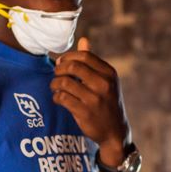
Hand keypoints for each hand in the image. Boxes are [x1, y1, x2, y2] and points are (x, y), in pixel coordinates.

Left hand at [52, 37, 129, 161]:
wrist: (115, 131)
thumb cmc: (107, 102)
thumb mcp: (106, 81)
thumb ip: (93, 62)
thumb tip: (84, 40)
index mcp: (109, 73)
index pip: (84, 56)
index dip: (68, 57)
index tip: (62, 63)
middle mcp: (104, 84)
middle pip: (73, 66)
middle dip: (59, 69)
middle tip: (57, 75)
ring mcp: (95, 99)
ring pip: (65, 82)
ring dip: (55, 84)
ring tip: (56, 87)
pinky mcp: (85, 112)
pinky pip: (62, 98)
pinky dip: (56, 97)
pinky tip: (59, 98)